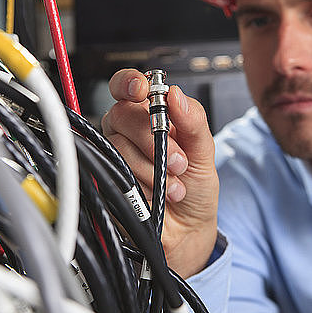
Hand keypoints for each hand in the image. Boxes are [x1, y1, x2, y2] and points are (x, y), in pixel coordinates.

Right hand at [102, 69, 218, 277]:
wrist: (188, 230)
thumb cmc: (194, 187)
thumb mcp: (205, 152)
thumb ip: (194, 121)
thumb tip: (176, 94)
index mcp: (149, 115)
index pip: (127, 86)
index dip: (129, 83)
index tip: (143, 90)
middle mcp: (127, 132)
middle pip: (122, 114)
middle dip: (153, 138)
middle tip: (179, 160)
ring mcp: (114, 155)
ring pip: (119, 146)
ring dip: (153, 168)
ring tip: (174, 186)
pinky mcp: (106, 179)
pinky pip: (114, 171)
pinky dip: (141, 184)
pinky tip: (156, 194)